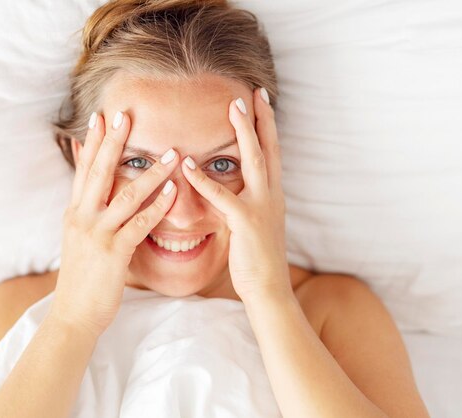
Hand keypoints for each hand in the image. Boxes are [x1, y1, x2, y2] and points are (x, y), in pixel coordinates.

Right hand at [50, 111, 178, 335]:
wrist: (74, 313)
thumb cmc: (82, 275)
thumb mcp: (76, 237)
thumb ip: (84, 209)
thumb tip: (85, 189)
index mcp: (74, 211)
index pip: (84, 169)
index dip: (93, 142)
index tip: (103, 116)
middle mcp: (82, 217)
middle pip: (99, 172)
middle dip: (114, 142)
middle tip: (126, 115)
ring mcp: (97, 234)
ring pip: (126, 195)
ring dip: (150, 173)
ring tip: (172, 153)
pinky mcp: (114, 252)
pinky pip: (140, 224)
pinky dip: (158, 206)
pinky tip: (174, 192)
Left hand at [181, 88, 291, 302]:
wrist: (268, 289)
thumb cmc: (256, 258)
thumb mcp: (254, 224)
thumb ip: (245, 201)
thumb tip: (233, 186)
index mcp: (273, 194)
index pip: (272, 153)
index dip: (268, 126)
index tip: (261, 100)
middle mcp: (272, 195)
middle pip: (269, 149)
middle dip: (262, 119)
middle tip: (253, 93)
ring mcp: (262, 207)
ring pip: (255, 162)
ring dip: (244, 134)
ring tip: (232, 109)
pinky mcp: (246, 223)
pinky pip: (224, 197)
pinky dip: (204, 180)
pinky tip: (188, 165)